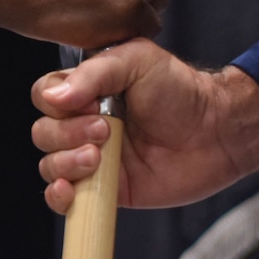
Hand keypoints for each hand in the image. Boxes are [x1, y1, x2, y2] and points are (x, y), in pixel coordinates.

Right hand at [30, 41, 258, 211]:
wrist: (216, 131)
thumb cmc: (179, 89)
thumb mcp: (136, 61)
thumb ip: (93, 73)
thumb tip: (53, 98)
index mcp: (87, 88)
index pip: (44, 95)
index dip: (56, 102)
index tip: (89, 103)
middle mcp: (84, 122)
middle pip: (43, 132)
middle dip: (66, 134)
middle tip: (105, 130)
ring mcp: (92, 158)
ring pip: (50, 165)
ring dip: (66, 162)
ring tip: (99, 158)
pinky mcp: (104, 189)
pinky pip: (65, 198)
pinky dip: (58, 196)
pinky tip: (70, 190)